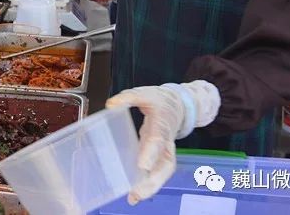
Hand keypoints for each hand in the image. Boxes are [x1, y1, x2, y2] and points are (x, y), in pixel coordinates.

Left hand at [106, 81, 220, 204]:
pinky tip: (136, 193)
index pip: (158, 138)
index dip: (151, 152)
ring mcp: (166, 149)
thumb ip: (128, 97)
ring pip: (163, 171)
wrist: (178, 105)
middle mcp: (167, 140)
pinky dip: (149, 184)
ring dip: (151, 186)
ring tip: (134, 197)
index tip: (142, 165)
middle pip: (165, 163)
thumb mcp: (143, 93)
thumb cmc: (160, 100)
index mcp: (163, 123)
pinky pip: (159, 172)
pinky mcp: (161, 155)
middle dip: (153, 180)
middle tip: (137, 192)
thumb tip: (111, 104)